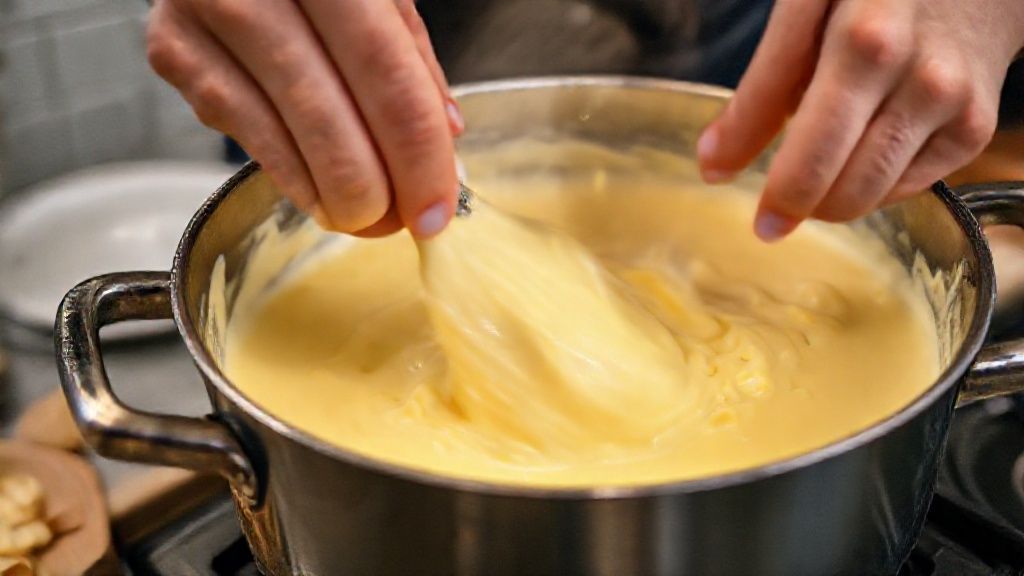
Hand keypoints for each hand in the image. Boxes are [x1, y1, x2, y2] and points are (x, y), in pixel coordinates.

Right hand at [146, 0, 462, 237]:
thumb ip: (409, 51)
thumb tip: (444, 133)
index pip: (384, 70)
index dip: (416, 151)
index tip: (435, 208)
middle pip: (328, 114)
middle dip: (376, 188)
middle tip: (404, 223)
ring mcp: (205, 15)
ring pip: (283, 133)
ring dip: (334, 194)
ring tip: (369, 217)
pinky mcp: (173, 50)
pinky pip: (244, 133)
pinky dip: (292, 178)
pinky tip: (320, 196)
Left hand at [697, 0, 1023, 240]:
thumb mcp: (808, 8)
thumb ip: (762, 86)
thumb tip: (714, 164)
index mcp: (864, 41)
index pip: (803, 143)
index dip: (762, 180)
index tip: (736, 198)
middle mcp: (915, 77)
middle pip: (833, 182)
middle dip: (792, 202)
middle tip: (774, 205)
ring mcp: (951, 106)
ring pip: (867, 197)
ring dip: (828, 201)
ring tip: (817, 172)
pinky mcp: (973, 130)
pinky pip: (906, 190)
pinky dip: (872, 186)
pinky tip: (863, 152)